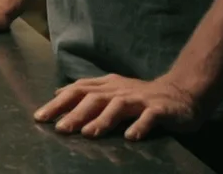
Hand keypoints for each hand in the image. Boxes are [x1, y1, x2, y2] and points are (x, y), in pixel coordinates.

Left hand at [34, 73, 201, 139]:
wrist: (182, 92)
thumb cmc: (141, 95)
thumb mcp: (111, 90)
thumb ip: (87, 90)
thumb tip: (58, 92)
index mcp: (107, 86)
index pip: (77, 91)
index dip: (58, 103)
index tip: (40, 117)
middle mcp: (120, 90)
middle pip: (94, 99)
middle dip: (75, 113)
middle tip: (60, 129)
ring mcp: (141, 98)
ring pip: (118, 106)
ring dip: (103, 120)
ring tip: (89, 133)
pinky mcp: (160, 109)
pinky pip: (149, 117)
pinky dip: (139, 126)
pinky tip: (130, 137)